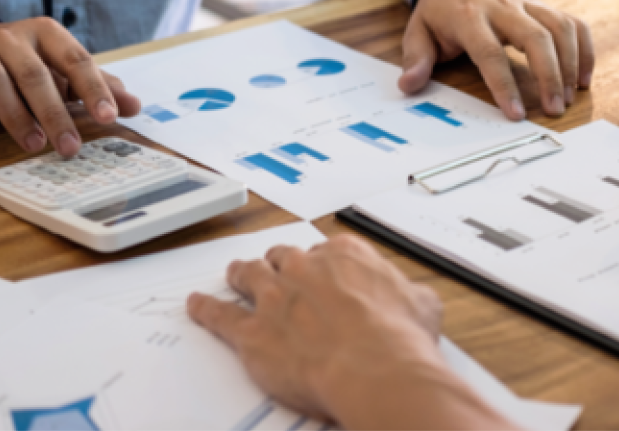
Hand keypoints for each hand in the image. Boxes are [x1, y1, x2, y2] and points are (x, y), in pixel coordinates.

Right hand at [0, 18, 140, 156]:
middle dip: (55, 114)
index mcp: (46, 32)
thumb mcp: (64, 68)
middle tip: (71, 148)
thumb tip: (135, 106)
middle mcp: (10, 37)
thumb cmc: (29, 61)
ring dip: (15, 116)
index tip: (108, 118)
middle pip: (35, 75)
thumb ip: (99, 85)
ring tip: (34, 145)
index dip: (93, 88)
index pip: (75, 59)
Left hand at [188, 236, 514, 430]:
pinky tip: (196, 305)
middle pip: (282, 258)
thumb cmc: (398, 338)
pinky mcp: (252, 332)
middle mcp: (304, 269)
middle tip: (274, 270)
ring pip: (248, 276)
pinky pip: (220, 315)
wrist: (376, 368)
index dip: (319, 264)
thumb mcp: (421, 303)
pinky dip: (205, 309)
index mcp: (344, 256)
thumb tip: (415, 299)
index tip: (319, 271)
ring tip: (234, 273)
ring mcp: (274, 298)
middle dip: (278, 264)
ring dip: (241, 274)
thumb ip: (409, 294)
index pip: (323, 251)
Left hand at [400, 0, 594, 119]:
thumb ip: (415, 59)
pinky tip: (582, 77)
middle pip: (536, 36)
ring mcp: (526, 3)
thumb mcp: (417, 31)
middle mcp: (502, 7)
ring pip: (560, 27)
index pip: (490, 52)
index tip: (517, 114)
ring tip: (568, 97)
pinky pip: (572, 22)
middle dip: (550, 75)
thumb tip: (408, 86)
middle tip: (555, 109)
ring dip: (571, 64)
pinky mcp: (541, 5)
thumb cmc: (439, 10)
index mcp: (468, 16)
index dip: (504, 85)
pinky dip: (584, 48)